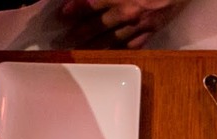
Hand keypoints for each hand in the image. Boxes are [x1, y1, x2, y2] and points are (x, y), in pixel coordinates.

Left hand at [60, 0, 186, 47]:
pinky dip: (120, 49)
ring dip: (97, 45)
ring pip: (115, 38)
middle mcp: (130, 12)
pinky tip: (111, 54)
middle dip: (82, 32)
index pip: (93, 3)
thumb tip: (92, 0)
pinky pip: (134, 44)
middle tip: (66, 39)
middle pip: (100, 25)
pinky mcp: (154, 31)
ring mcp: (142, 24)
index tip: (62, 15)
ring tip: (82, 51)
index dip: (76, 9)